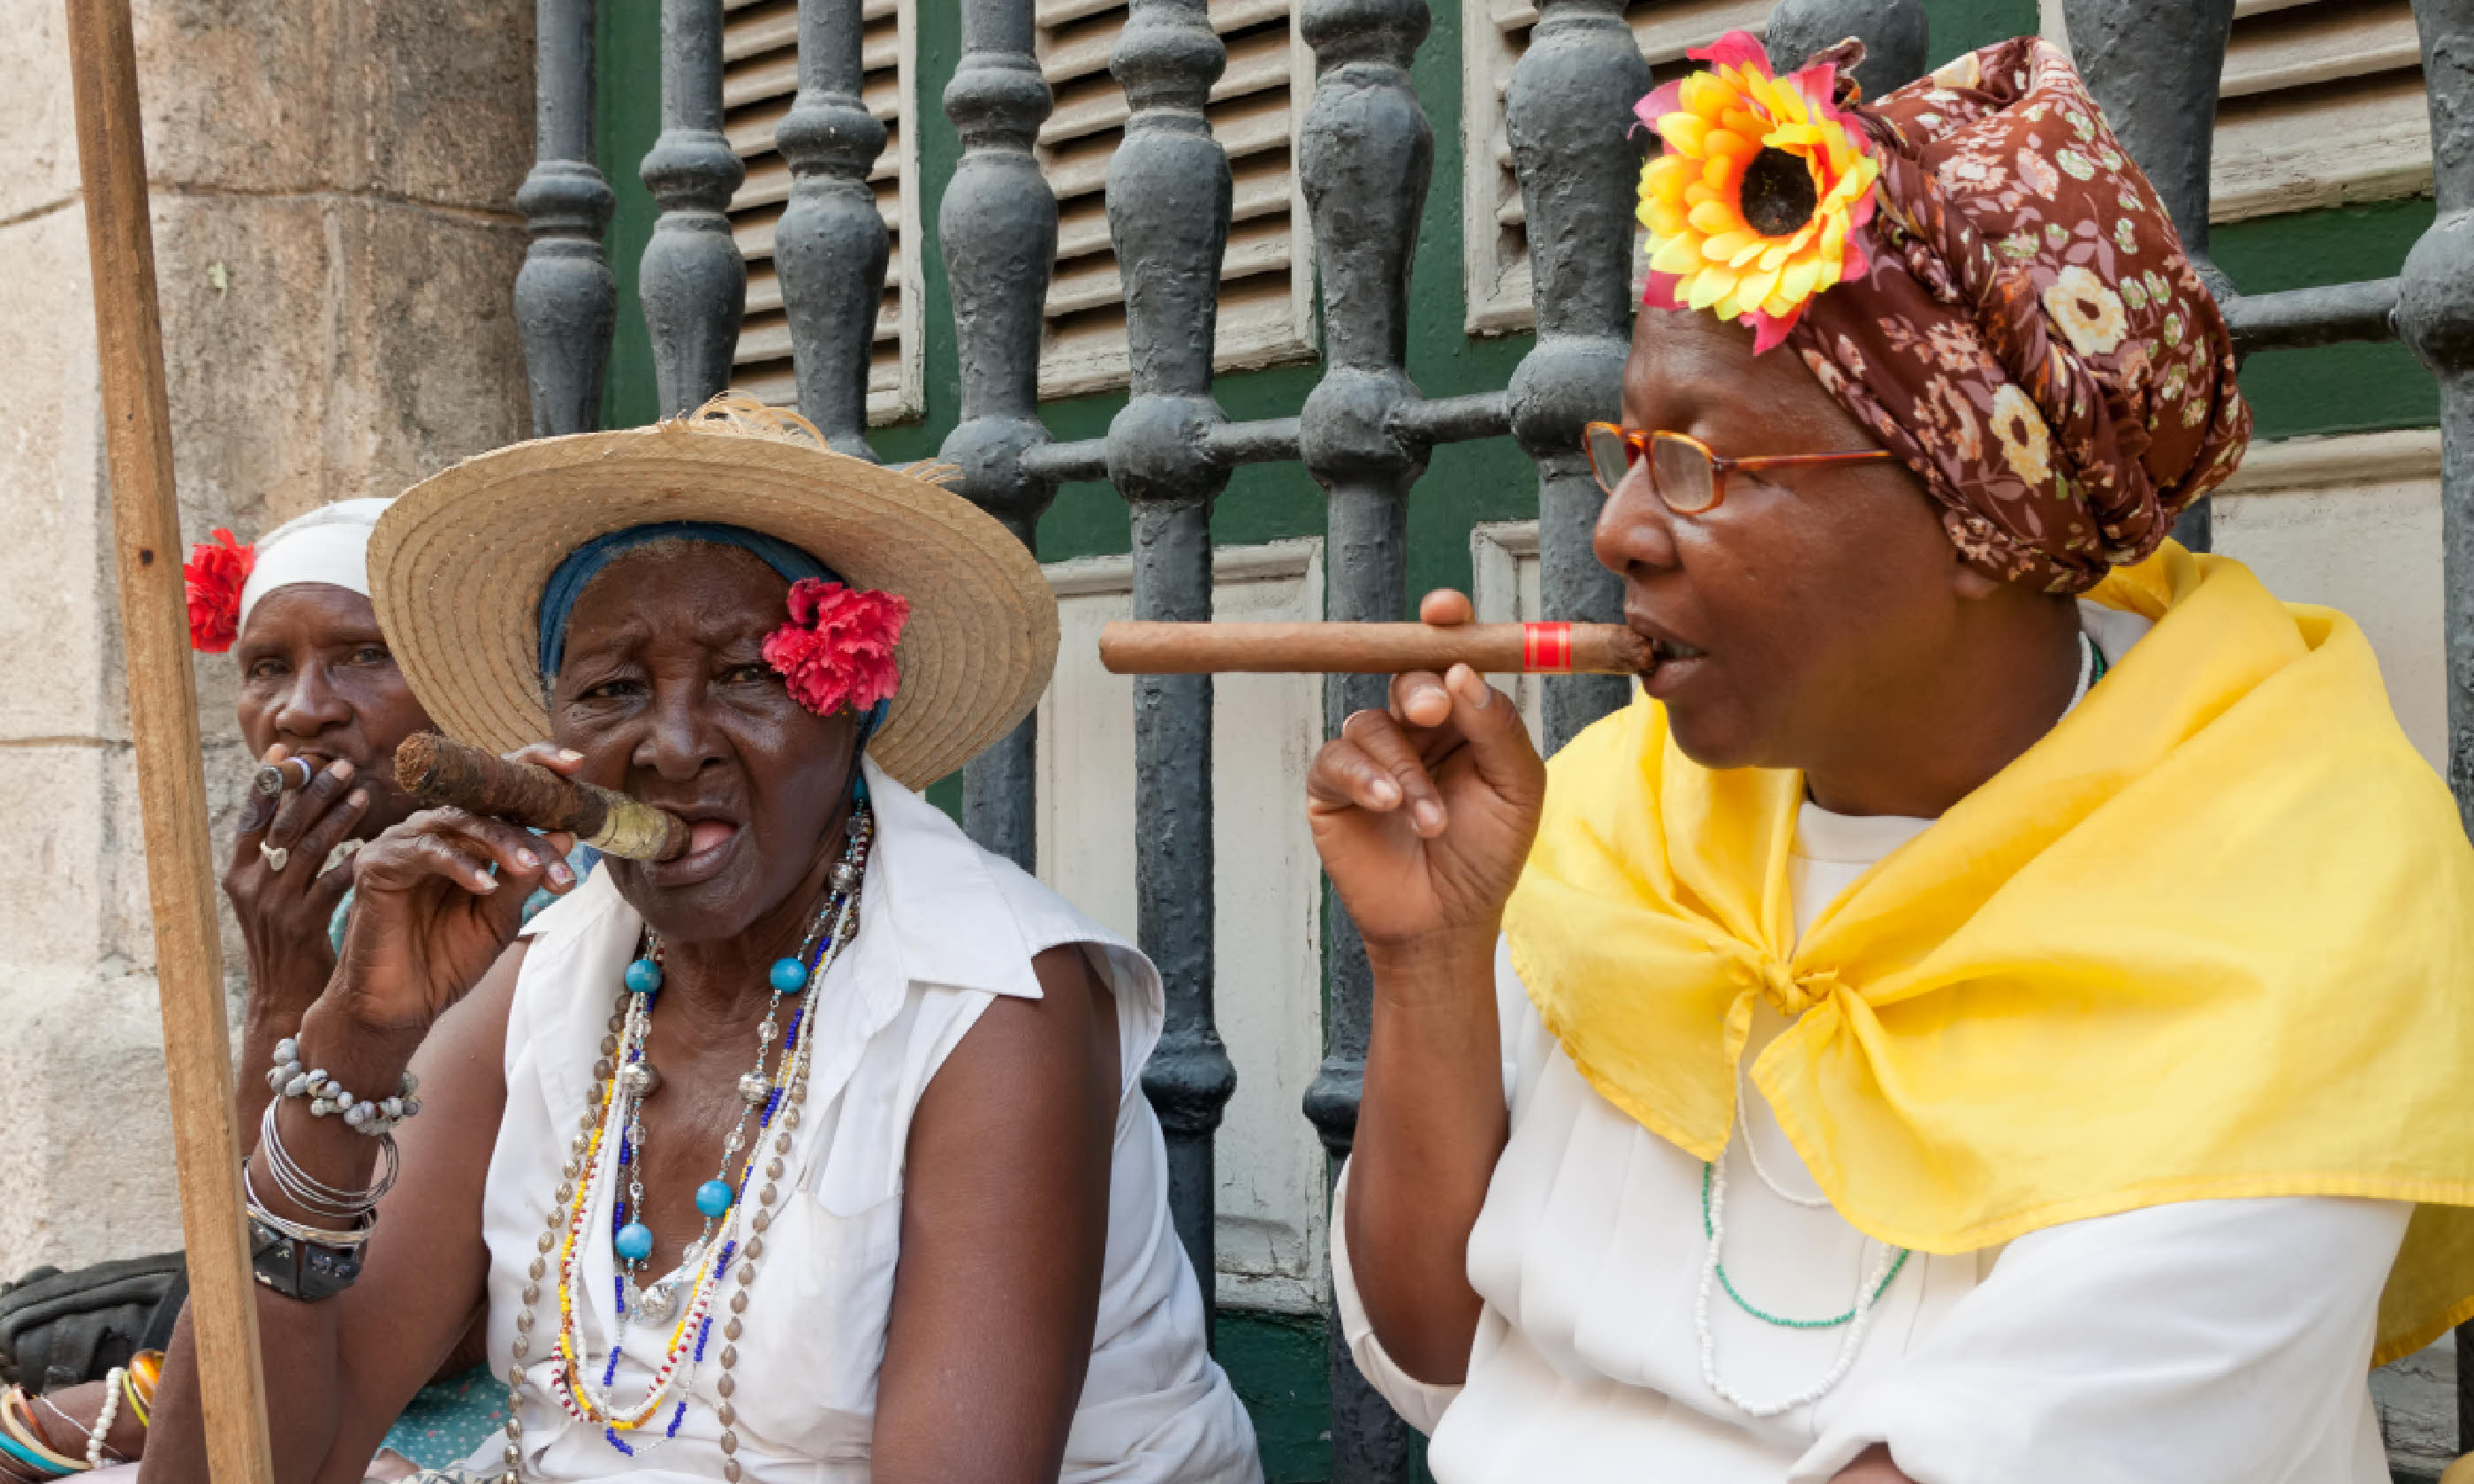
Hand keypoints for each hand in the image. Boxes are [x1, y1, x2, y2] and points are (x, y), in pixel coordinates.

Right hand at [225, 745, 367, 1018]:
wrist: (283, 999)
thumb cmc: (287, 939)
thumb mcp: (271, 894)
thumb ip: (279, 855)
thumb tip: (298, 802)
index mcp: (238, 871)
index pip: (252, 815)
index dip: (270, 781)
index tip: (289, 751)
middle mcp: (249, 884)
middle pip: (283, 824)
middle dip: (312, 790)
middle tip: (342, 765)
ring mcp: (274, 905)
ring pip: (309, 848)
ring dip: (338, 816)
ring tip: (364, 793)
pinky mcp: (302, 925)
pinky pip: (333, 882)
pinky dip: (355, 858)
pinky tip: (378, 841)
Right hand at [324, 745, 580, 1039]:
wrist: (402, 1006)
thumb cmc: (449, 959)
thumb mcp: (500, 917)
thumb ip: (525, 877)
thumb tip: (565, 835)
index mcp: (468, 836)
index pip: (502, 788)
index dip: (536, 766)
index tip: (577, 765)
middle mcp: (436, 830)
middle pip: (486, 805)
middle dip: (529, 832)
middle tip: (558, 866)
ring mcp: (403, 842)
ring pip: (459, 821)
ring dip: (500, 843)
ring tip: (529, 869)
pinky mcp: (376, 863)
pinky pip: (424, 851)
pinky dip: (459, 864)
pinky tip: (484, 886)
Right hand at [1306, 591, 1546, 966]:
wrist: (1446, 923)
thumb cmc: (1487, 857)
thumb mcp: (1516, 789)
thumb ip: (1497, 728)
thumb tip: (1464, 671)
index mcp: (1463, 718)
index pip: (1450, 656)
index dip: (1445, 625)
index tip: (1443, 612)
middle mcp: (1415, 728)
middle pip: (1403, 676)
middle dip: (1419, 688)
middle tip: (1434, 710)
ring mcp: (1372, 755)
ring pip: (1371, 722)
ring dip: (1403, 769)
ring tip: (1430, 821)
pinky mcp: (1334, 787)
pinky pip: (1336, 758)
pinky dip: (1364, 777)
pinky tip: (1389, 806)